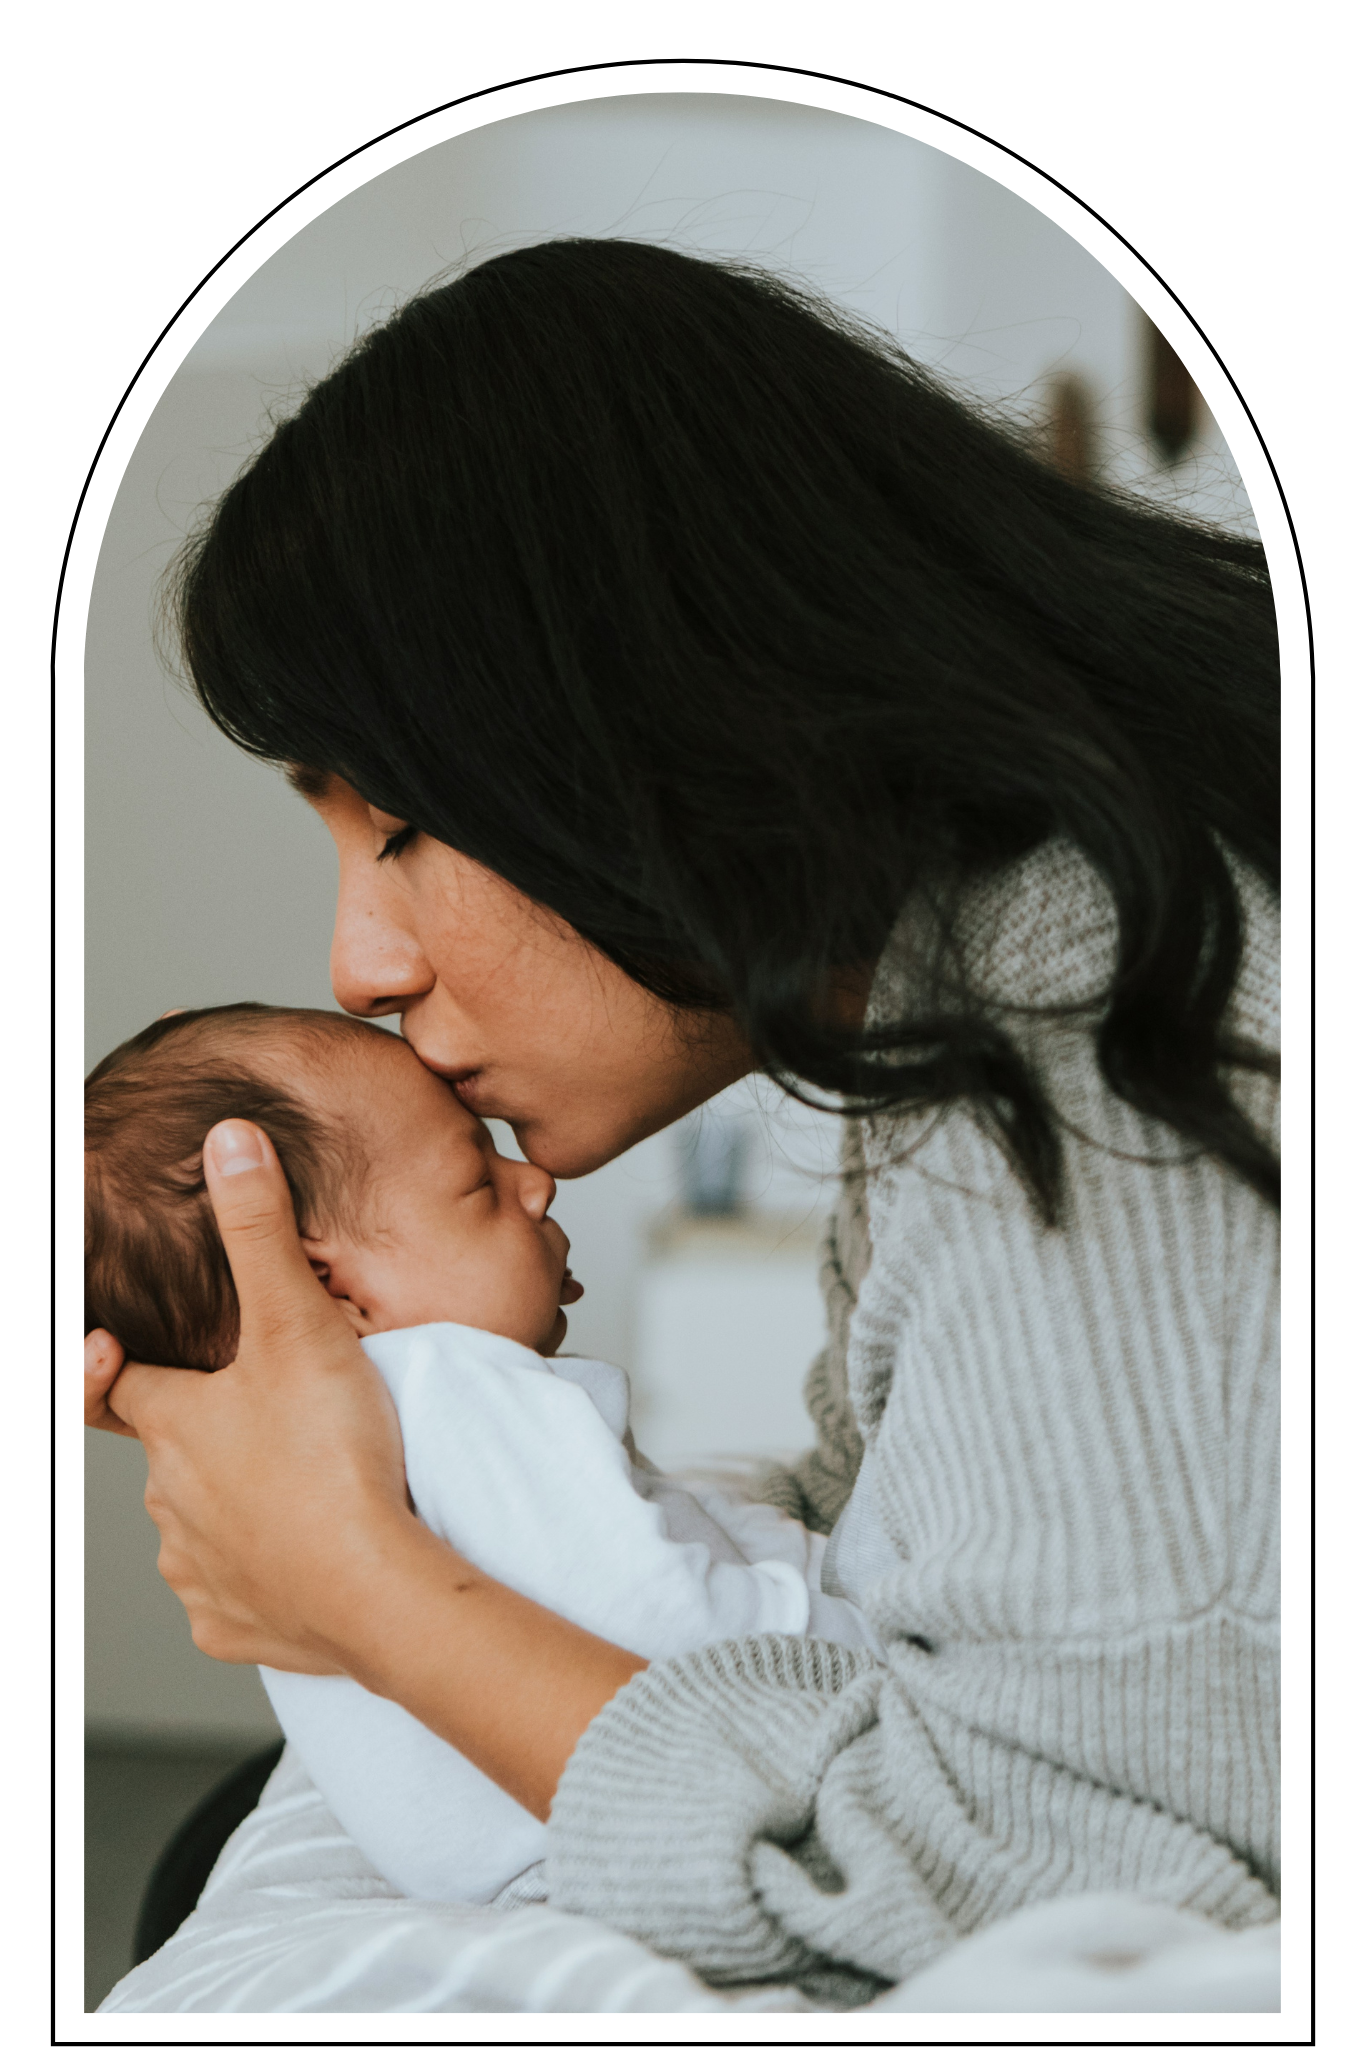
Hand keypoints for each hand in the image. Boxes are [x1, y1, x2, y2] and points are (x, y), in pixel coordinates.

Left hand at [85, 1116, 646, 1818]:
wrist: (375, 1588)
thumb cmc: (333, 1456)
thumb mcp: (297, 1322)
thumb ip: (262, 1230)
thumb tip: (228, 1140)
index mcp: (173, 1426)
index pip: (108, 1385)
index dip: (102, 1361)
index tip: (113, 1344)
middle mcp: (170, 1501)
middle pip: (170, 1455)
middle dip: (208, 1433)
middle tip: (279, 1413)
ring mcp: (198, 1570)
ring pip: (200, 1526)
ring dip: (238, 1503)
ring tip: (306, 1483)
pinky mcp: (234, 1625)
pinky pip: (237, 1593)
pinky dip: (265, 1574)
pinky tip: (308, 1554)